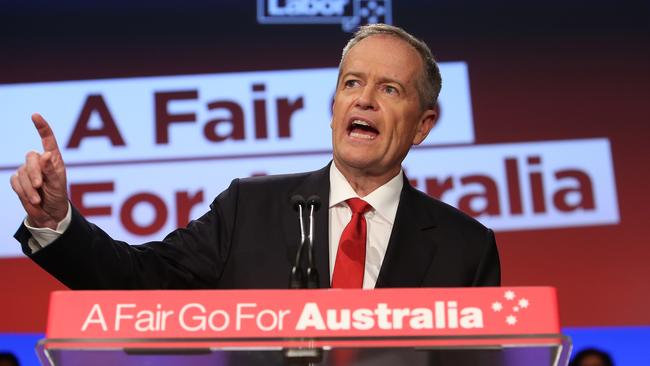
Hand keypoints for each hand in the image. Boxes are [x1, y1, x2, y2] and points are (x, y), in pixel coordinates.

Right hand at [10, 113, 68, 228]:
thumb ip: (52, 170)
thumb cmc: (57, 196)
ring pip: (21, 172)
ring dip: (28, 188)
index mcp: (53, 159)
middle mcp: (39, 162)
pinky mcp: (17, 180)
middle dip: (34, 173)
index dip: (42, 127)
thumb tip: (46, 154)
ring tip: (38, 199)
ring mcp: (27, 170)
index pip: (47, 140)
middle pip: (30, 158)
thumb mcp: (57, 184)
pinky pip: (15, 182)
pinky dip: (22, 192)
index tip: (35, 115)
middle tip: (38, 186)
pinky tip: (31, 199)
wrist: (49, 212)